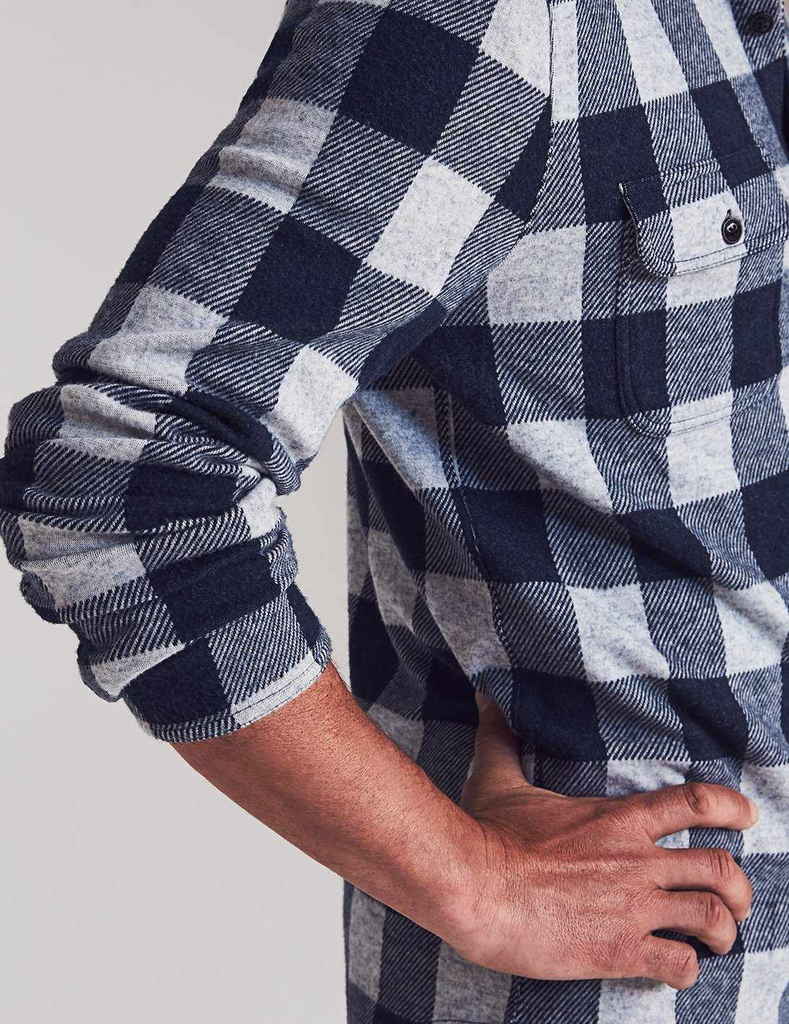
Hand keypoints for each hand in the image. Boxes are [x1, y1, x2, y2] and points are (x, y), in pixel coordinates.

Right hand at [451, 693, 757, 989]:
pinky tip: (677, 969)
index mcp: (617, 818)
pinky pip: (678, 963)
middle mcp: (636, 860)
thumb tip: (483, 697)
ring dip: (723, 931)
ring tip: (716, 939)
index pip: (694, 802)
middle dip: (738, 887)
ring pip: (712, 917)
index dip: (731, 808)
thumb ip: (502, 737)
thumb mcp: (498, 778)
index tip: (748, 815)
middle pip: (719, 868)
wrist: (474, 888)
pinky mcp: (619, 950)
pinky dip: (687, 969)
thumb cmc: (487, 833)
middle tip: (732, 897)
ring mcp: (632, 906)